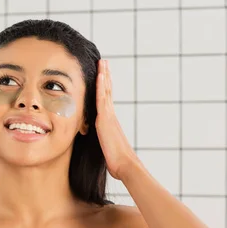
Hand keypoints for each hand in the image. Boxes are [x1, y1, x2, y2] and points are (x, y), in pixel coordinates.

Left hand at [95, 59, 139, 179]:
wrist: (126, 166)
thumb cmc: (118, 162)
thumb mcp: (106, 149)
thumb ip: (103, 144)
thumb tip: (102, 148)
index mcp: (110, 122)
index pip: (106, 100)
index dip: (105, 88)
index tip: (103, 76)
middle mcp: (110, 116)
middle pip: (108, 91)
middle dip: (106, 76)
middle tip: (104, 63)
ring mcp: (109, 116)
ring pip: (106, 91)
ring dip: (104, 75)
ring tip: (103, 62)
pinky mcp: (105, 119)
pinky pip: (102, 98)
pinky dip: (101, 86)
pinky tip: (100, 74)